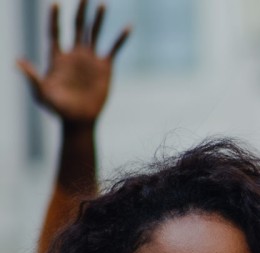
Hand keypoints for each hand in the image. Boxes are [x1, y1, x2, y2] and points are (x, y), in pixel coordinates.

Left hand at [16, 1, 130, 125]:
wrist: (79, 120)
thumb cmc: (57, 109)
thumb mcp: (41, 94)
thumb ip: (32, 77)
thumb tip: (17, 62)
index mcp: (57, 57)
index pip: (55, 32)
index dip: (53, 18)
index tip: (54, 3)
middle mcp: (74, 54)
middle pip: (76, 26)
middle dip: (80, 10)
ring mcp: (90, 59)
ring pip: (94, 33)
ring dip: (98, 18)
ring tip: (103, 4)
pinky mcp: (105, 67)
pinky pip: (113, 49)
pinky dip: (121, 38)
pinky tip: (128, 27)